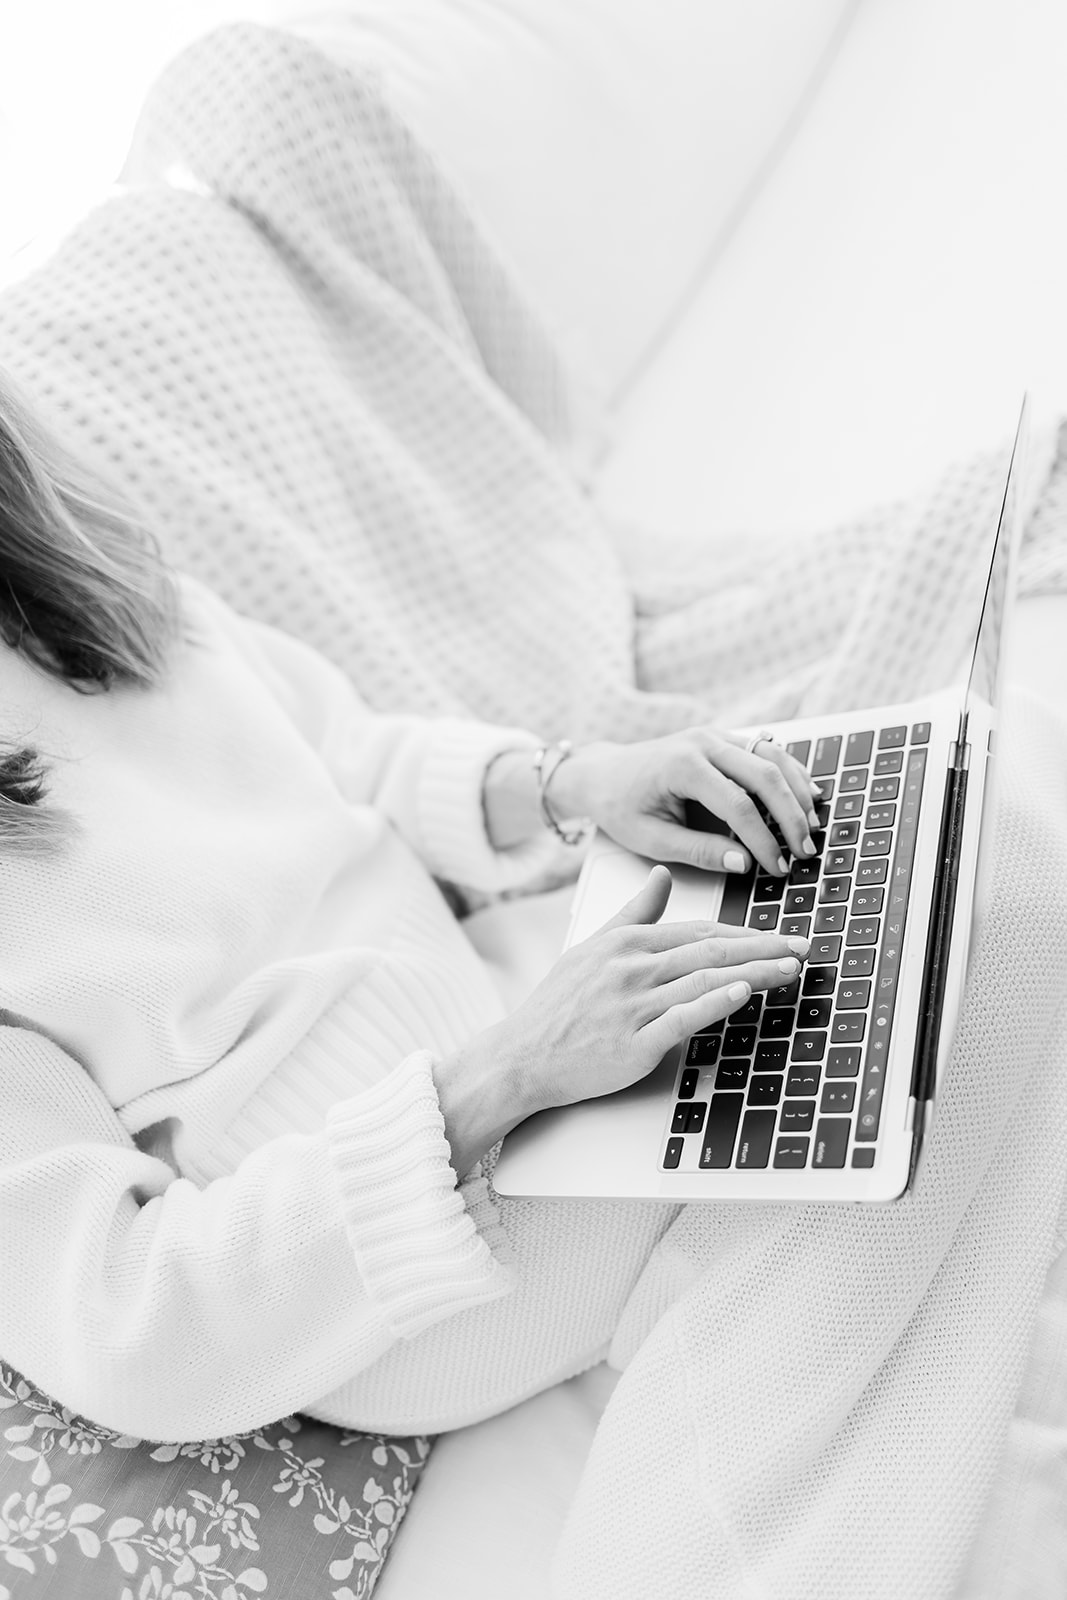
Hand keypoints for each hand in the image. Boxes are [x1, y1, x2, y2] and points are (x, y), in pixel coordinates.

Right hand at [433, 867, 809, 1173]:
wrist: (521, 1056)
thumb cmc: (557, 1007)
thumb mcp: (591, 947)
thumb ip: (632, 912)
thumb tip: (660, 875)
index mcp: (625, 942)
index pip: (698, 930)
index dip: (745, 931)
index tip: (781, 933)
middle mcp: (631, 967)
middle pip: (710, 950)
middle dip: (763, 946)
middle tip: (803, 946)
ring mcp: (632, 1005)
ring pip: (703, 979)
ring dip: (754, 971)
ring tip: (790, 967)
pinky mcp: (633, 1043)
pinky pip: (681, 1017)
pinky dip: (714, 1002)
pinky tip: (742, 992)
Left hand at [549, 726, 820, 876]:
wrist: (602, 773)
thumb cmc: (620, 806)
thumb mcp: (650, 838)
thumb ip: (698, 851)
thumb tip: (743, 863)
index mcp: (682, 766)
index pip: (738, 805)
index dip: (763, 840)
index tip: (777, 867)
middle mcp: (703, 743)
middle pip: (765, 774)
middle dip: (791, 816)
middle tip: (805, 851)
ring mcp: (715, 736)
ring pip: (772, 756)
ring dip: (797, 791)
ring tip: (812, 826)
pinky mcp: (722, 739)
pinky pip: (765, 750)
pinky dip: (789, 773)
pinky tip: (807, 795)